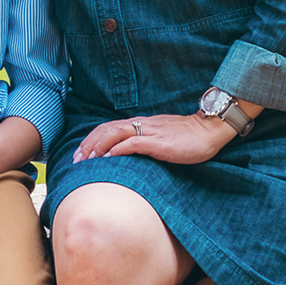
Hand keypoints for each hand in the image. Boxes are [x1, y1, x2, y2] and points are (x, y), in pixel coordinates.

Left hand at [71, 113, 236, 166]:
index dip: (91, 140)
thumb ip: (146, 143)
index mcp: (140, 123)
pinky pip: (133, 143)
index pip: (108, 128)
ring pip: (115, 133)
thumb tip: (130, 155)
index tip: (80, 154)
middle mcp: (141, 124)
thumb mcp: (161, 138)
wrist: (209, 130)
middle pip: (106, 129)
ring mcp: (149, 132)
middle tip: (76, 160)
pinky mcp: (158, 142)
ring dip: (98, 146)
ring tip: (86, 160)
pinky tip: (108, 158)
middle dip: (88, 144)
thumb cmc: (188, 137)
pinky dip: (118, 149)